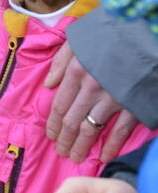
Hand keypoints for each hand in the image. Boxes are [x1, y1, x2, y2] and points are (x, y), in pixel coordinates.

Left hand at [45, 42, 137, 162]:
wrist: (144, 34)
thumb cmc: (108, 36)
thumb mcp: (78, 40)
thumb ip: (61, 62)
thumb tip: (48, 84)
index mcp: (76, 71)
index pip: (59, 104)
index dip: (53, 123)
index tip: (50, 136)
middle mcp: (91, 87)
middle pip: (72, 120)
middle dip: (64, 139)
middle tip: (61, 152)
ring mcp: (113, 98)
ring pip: (91, 129)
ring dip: (81, 146)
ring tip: (75, 157)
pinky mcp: (133, 105)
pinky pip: (120, 130)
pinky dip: (111, 146)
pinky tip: (103, 157)